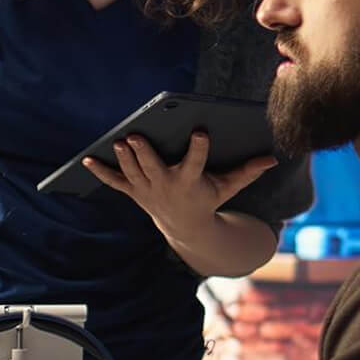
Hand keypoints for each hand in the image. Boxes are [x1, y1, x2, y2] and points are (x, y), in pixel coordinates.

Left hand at [82, 132, 275, 250]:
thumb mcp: (228, 187)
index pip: (196, 162)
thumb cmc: (207, 198)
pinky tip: (86, 160)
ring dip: (124, 159)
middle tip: (136, 136)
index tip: (202, 132)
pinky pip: (115, 182)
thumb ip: (247, 171)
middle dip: (144, 153)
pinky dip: (100, 172)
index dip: (199, 148)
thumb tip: (273, 158)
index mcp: (190, 181)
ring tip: (119, 141)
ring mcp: (147, 190)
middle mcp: (166, 186)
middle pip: (154, 167)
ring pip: (133, 173)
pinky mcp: (134, 192)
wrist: (185, 227)